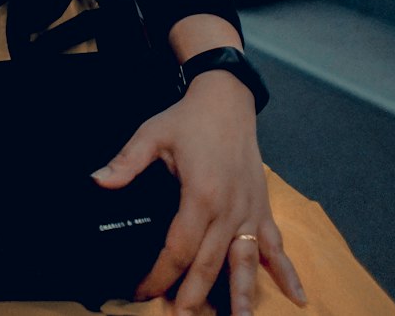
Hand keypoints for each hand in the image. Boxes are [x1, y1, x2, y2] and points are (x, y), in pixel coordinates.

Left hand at [91, 73, 307, 315]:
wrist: (227, 99)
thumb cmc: (189, 119)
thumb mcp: (152, 134)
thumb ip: (126, 162)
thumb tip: (96, 181)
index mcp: (200, 195)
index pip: (178, 248)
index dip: (159, 274)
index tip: (142, 291)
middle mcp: (229, 210)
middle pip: (210, 265)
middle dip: (193, 296)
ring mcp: (249, 211)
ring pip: (244, 263)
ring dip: (242, 298)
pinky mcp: (262, 208)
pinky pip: (275, 246)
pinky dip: (287, 272)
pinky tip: (298, 298)